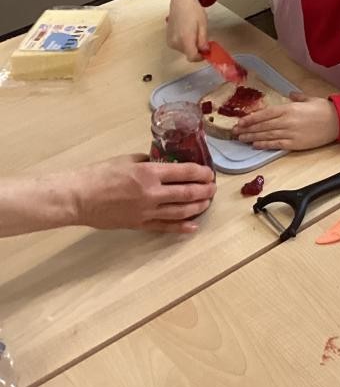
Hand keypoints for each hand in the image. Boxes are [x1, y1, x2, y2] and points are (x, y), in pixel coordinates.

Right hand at [72, 155, 216, 233]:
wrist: (79, 198)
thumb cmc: (100, 174)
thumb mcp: (128, 159)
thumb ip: (149, 161)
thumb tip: (165, 163)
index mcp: (149, 173)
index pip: (185, 172)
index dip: (201, 173)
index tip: (209, 173)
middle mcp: (152, 193)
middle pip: (187, 193)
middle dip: (204, 190)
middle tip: (212, 188)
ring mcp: (146, 211)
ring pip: (180, 211)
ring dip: (197, 207)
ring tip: (206, 203)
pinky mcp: (139, 224)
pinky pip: (165, 227)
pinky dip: (181, 227)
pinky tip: (192, 227)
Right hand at [166, 0, 207, 60]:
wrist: (181, 1)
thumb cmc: (193, 10)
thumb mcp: (203, 25)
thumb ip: (203, 40)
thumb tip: (205, 51)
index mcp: (185, 38)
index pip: (192, 57)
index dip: (200, 57)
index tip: (206, 51)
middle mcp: (175, 42)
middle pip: (188, 53)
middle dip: (196, 49)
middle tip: (201, 37)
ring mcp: (170, 40)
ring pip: (184, 50)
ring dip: (190, 45)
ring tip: (193, 31)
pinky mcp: (167, 39)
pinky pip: (178, 46)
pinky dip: (184, 42)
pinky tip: (186, 31)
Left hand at [231, 93, 339, 150]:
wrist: (338, 121)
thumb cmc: (324, 109)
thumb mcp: (309, 99)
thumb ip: (297, 97)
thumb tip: (290, 95)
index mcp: (289, 108)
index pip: (264, 114)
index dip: (250, 118)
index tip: (240, 122)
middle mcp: (286, 120)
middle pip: (262, 125)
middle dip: (247, 129)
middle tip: (235, 132)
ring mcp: (290, 133)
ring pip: (267, 135)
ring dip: (252, 138)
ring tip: (241, 139)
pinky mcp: (295, 143)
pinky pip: (276, 144)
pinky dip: (265, 145)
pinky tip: (256, 145)